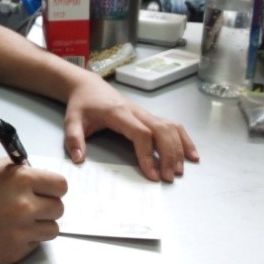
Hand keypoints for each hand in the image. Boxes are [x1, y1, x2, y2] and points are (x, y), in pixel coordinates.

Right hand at [0, 159, 66, 263]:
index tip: (46, 189)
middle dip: (46, 205)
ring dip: (39, 225)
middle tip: (29, 205)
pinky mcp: (14, 253)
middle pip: (59, 208)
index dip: (52, 187)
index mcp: (19, 180)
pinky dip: (24, 240)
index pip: (60, 185)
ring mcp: (20, 232)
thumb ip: (14, 170)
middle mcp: (24, 206)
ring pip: (51, 230)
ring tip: (17, 221)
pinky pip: (34, 246)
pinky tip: (4, 234)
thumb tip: (34, 174)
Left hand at [63, 74, 198, 181]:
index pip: (140, 133)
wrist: (89, 86)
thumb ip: (74, 139)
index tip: (152, 174)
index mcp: (119, 113)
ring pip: (170, 127)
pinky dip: (184, 139)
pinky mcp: (150, 116)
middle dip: (169, 154)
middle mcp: (137, 111)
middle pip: (161, 130)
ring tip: (180, 170)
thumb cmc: (82, 104)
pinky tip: (191, 155)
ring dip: (179, 148)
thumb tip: (79, 159)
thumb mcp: (72, 120)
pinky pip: (172, 125)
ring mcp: (145, 113)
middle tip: (169, 177)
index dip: (148, 154)